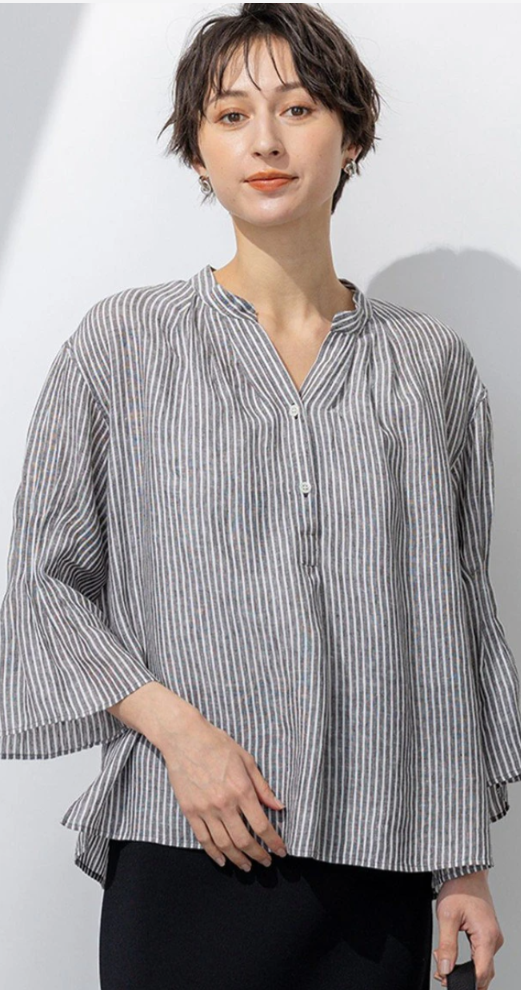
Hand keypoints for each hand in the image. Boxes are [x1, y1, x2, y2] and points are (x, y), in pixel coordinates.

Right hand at [158, 704, 287, 870]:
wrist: (184, 738)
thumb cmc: (217, 744)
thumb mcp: (247, 760)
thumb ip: (262, 787)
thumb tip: (278, 807)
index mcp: (242, 790)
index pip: (262, 825)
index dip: (273, 842)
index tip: (281, 852)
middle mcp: (224, 804)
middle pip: (244, 840)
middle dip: (258, 855)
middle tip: (266, 863)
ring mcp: (205, 809)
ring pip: (224, 844)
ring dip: (238, 859)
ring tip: (247, 866)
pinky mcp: (190, 811)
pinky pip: (203, 839)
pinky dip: (214, 853)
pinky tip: (223, 860)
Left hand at [433, 870, 504, 987]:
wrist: (466, 872)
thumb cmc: (459, 889)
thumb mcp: (447, 917)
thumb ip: (447, 946)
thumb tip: (445, 969)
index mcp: (487, 937)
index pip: (481, 974)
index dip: (464, 982)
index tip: (446, 980)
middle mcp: (494, 940)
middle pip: (483, 973)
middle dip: (462, 978)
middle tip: (441, 972)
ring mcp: (492, 938)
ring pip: (482, 965)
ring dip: (463, 969)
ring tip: (442, 960)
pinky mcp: (488, 935)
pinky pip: (481, 955)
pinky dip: (467, 960)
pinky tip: (450, 954)